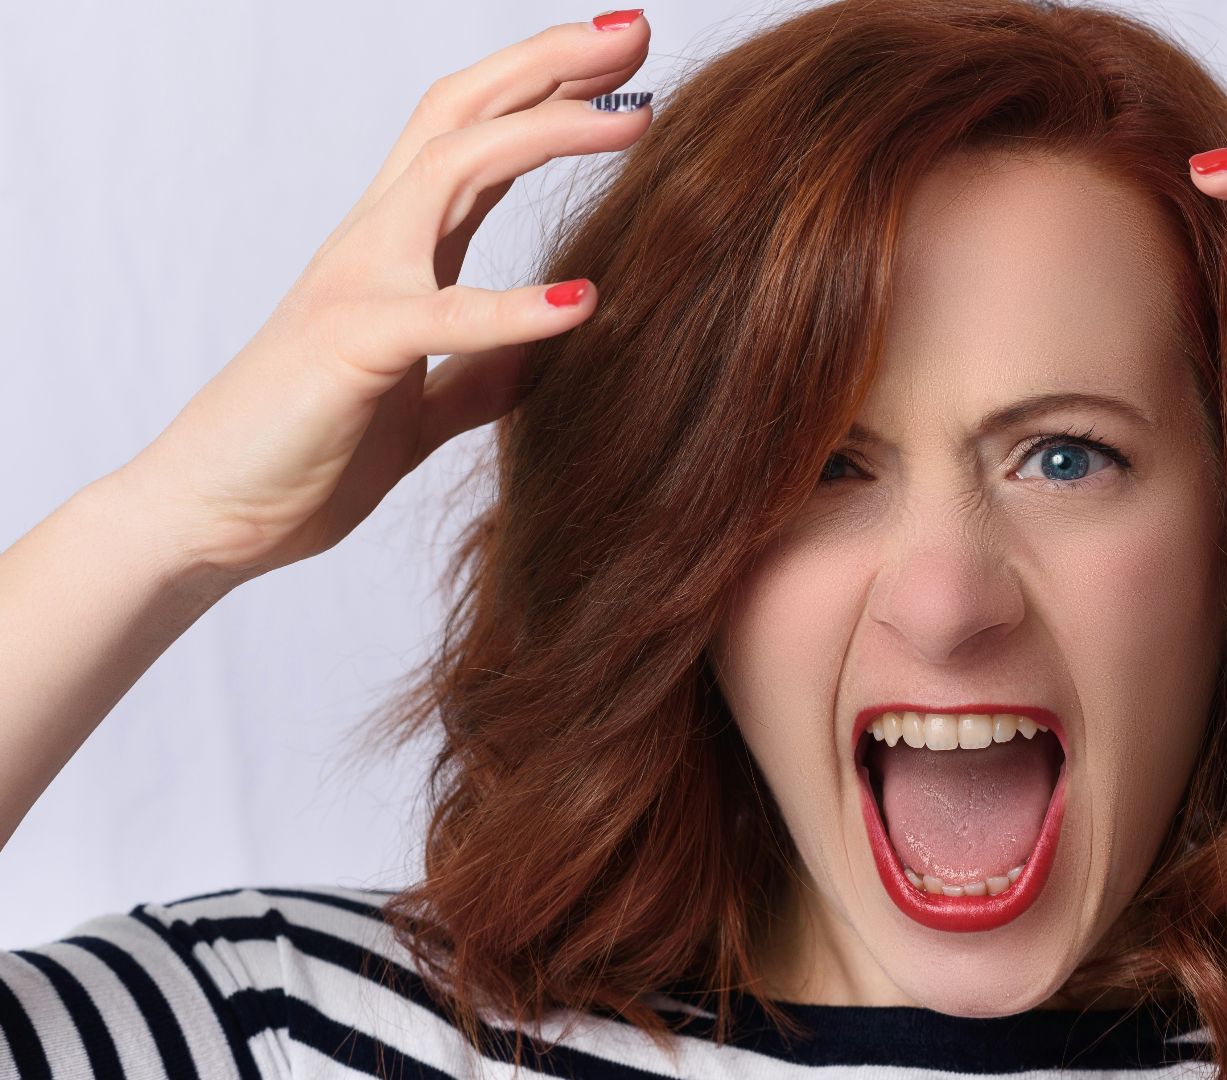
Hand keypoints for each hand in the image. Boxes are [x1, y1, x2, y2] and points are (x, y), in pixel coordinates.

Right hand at [109, 10, 654, 585]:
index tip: (626, 65)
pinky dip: (516, 308)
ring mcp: (358, 284)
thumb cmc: (300, 453)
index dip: (547, 90)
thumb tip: (541, 357)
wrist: (206, 517)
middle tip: (638, 33)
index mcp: (395, 251)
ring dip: (548, 134)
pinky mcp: (352, 349)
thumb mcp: (416, 408)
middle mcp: (375, 243)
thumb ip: (476, 375)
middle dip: (550, 64)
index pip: (476, 137)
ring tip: (637, 124)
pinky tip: (583, 301)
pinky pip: (442, 317)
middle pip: (463, 113)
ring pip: (453, 167)